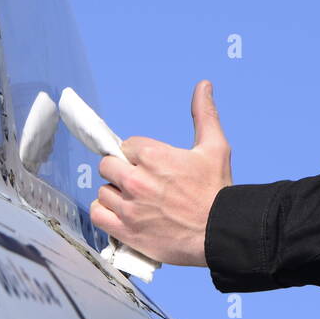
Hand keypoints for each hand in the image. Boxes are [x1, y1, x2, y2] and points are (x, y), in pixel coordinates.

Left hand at [91, 80, 232, 266]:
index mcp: (153, 156)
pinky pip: (98, 215)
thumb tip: (203, 86)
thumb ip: (204, 114)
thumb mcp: (215, 147)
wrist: (222, 233)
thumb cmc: (218, 192)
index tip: (149, 165)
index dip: (137, 154)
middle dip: (121, 170)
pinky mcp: (127, 231)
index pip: (126, 146)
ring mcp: (129, 207)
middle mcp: (136, 180)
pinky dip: (105, 214)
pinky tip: (120, 213)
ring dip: (115, 193)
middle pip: (107, 165)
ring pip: (102, 191)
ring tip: (134, 200)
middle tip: (139, 180)